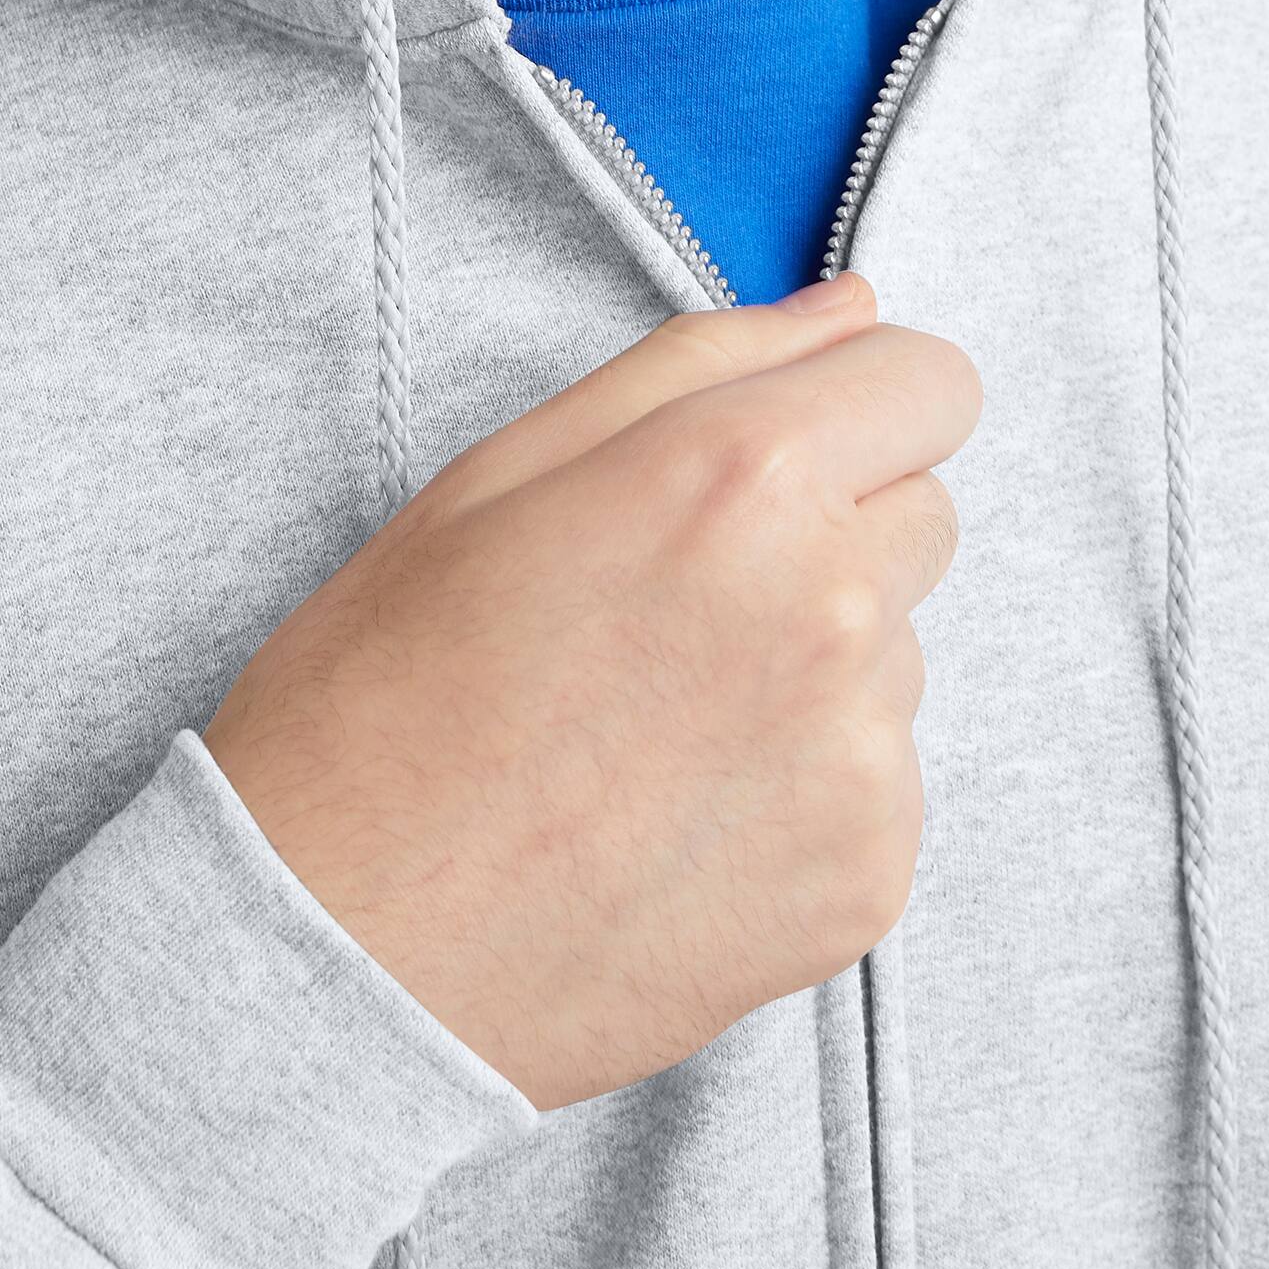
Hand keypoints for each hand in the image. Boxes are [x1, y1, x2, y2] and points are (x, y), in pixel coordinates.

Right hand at [205, 271, 979, 1109]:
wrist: (338, 957)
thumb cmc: (382, 702)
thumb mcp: (499, 475)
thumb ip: (701, 366)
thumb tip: (853, 311)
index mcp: (742, 480)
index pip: (929, 381)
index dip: (854, 400)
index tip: (786, 445)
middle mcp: (832, 609)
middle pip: (923, 510)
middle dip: (830, 525)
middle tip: (676, 594)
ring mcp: (860, 759)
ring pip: (897, 649)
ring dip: (812, 660)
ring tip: (653, 718)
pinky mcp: (866, 881)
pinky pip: (880, 778)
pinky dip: (804, 783)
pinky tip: (677, 808)